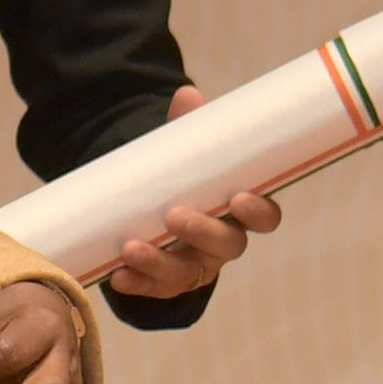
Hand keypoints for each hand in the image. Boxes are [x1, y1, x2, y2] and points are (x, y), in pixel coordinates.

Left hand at [107, 85, 282, 299]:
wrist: (150, 211)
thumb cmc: (182, 180)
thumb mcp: (184, 153)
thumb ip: (187, 129)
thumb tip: (187, 95)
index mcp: (238, 211)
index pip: (265, 217)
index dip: (258, 211)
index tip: (239, 197)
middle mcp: (223, 243)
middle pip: (227, 246)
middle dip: (202, 233)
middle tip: (176, 216)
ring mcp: (195, 266)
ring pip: (185, 273)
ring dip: (159, 262)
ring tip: (131, 247)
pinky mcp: (165, 283)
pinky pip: (153, 289)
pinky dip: (136, 283)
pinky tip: (117, 275)